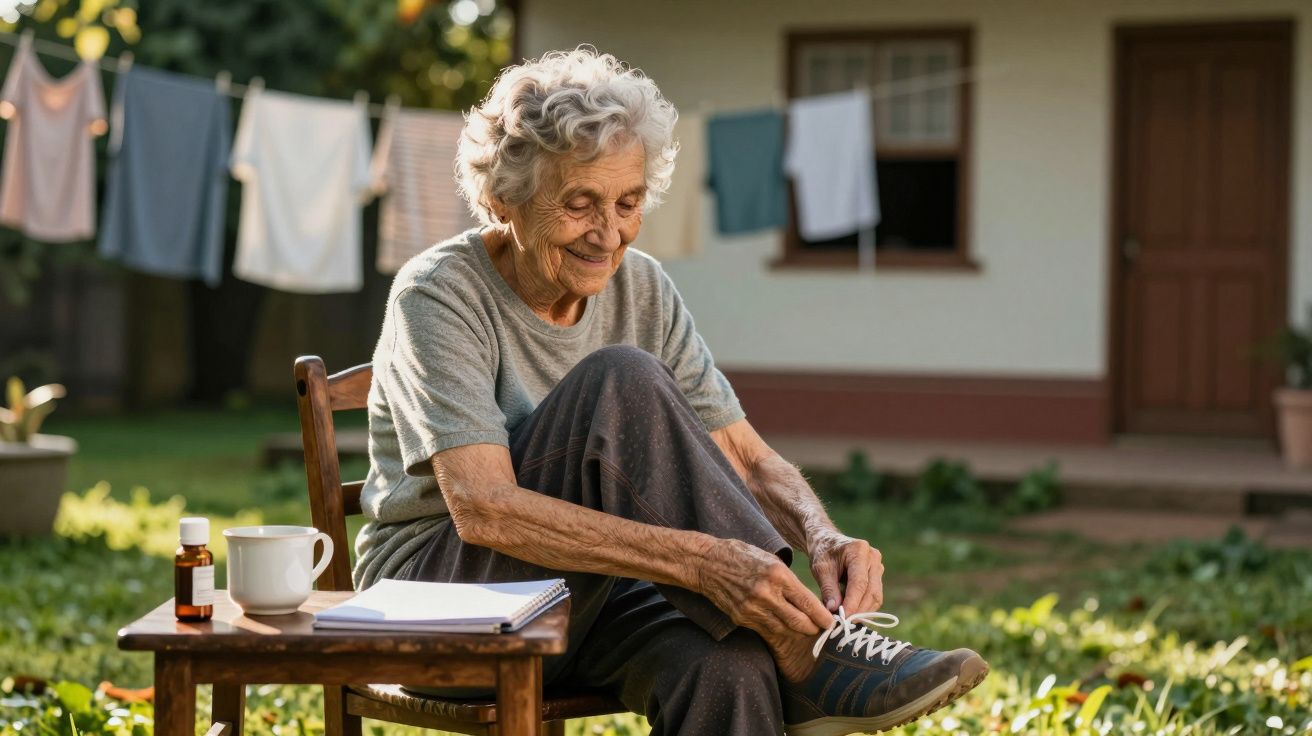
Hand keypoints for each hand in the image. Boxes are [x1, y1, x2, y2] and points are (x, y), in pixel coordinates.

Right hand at [693, 537, 833, 636]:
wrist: (708, 563)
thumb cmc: (743, 556)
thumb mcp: (771, 560)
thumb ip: (789, 581)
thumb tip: (809, 601)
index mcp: (778, 575)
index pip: (808, 603)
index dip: (823, 617)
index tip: (832, 623)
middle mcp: (767, 593)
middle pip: (800, 622)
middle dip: (814, 629)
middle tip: (822, 630)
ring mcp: (753, 608)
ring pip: (784, 629)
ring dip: (797, 632)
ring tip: (806, 631)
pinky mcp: (741, 617)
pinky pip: (766, 630)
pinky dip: (778, 630)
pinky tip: (785, 628)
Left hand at [808, 530, 884, 613]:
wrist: (827, 541)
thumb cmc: (822, 553)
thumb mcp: (820, 569)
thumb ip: (828, 589)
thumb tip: (834, 610)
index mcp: (859, 550)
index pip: (859, 582)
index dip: (853, 603)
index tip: (843, 618)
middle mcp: (873, 557)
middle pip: (872, 591)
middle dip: (859, 610)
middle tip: (845, 624)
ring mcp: (878, 566)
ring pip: (876, 596)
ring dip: (863, 611)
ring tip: (846, 621)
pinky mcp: (877, 575)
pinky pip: (874, 595)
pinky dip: (864, 607)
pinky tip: (851, 614)